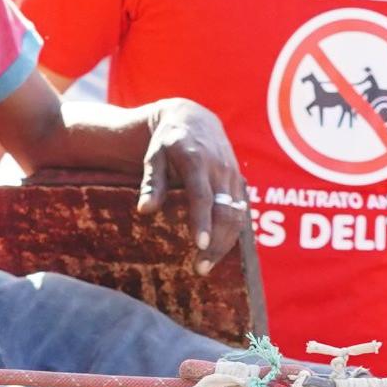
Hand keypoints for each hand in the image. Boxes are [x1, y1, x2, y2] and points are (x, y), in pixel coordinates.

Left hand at [132, 101, 246, 262]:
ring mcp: (233, 175)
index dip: (202, 221)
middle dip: (215, 243)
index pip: (202, 195)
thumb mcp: (153, 156)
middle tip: (201, 268)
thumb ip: (151, 183)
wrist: (194, 118)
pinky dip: (233, 233)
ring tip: (207, 265)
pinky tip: (220, 250)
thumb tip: (144, 210)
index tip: (199, 245)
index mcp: (196, 159)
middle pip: (225, 211)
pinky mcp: (239, 181)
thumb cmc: (168, 141)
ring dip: (225, 243)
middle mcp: (220, 168)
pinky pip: (242, 212)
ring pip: (238, 216)